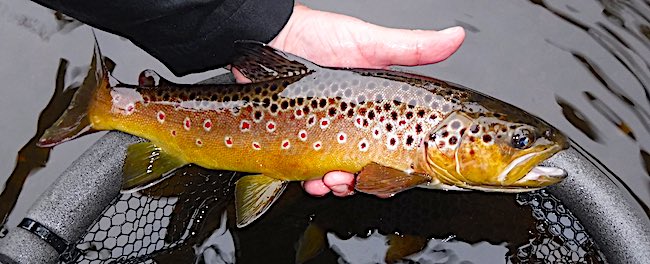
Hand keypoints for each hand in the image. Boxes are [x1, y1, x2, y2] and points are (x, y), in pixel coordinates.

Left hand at [234, 4, 464, 196]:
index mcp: (374, 109)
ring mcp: (324, 136)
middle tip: (353, 179)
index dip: (397, 167)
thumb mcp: (369, 42)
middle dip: (363, 181)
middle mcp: (352, 126)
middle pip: (369, 169)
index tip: (394, 173)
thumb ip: (413, 47)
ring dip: (337, 187)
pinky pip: (308, 175)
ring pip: (339, 179)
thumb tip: (454, 36)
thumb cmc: (319, 36)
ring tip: (329, 181)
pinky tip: (311, 180)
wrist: (271, 37)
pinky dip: (312, 184)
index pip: (396, 147)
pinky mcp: (296, 142)